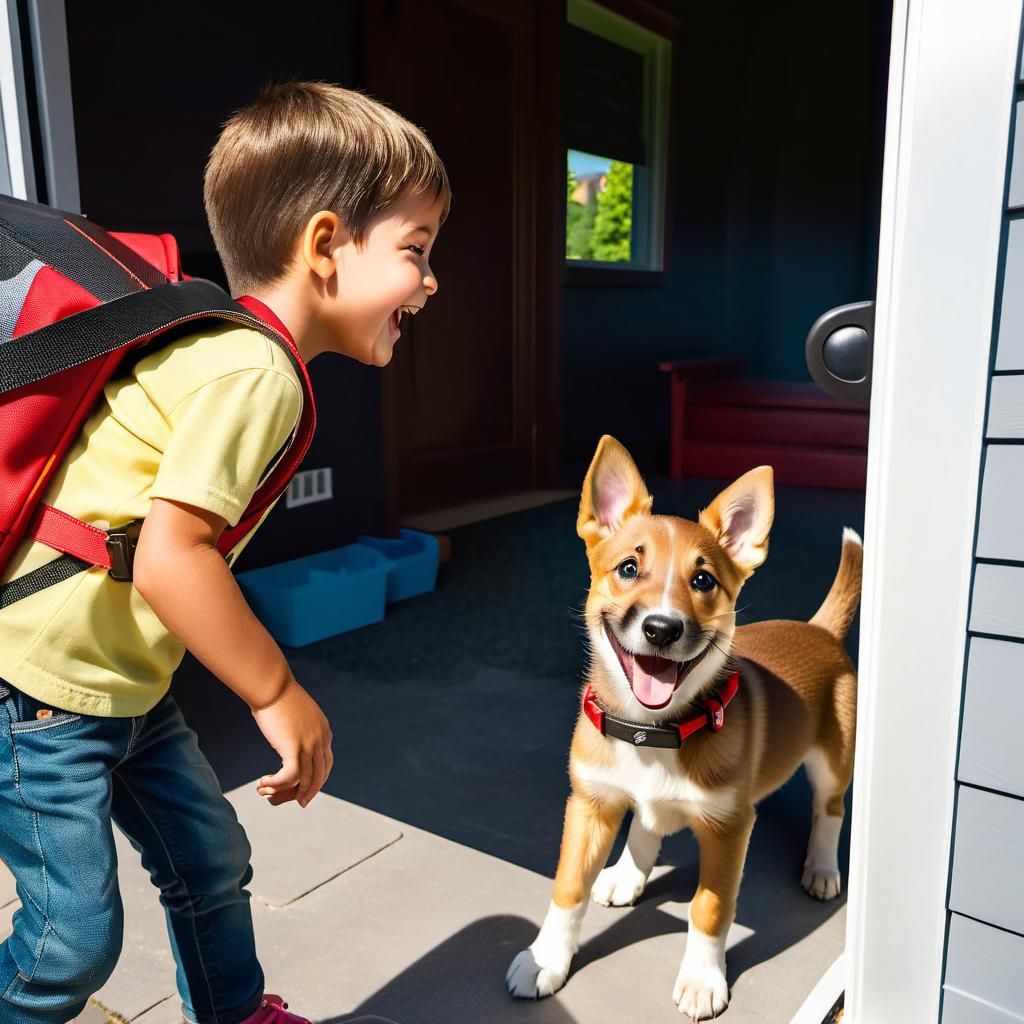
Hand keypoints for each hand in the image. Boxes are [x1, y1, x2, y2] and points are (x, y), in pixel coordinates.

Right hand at [252, 679, 332, 807]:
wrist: (272, 686)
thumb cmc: (278, 698)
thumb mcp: (295, 716)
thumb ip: (297, 730)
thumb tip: (288, 741)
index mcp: (324, 733)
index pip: (325, 765)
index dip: (315, 781)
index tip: (302, 791)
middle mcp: (322, 740)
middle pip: (318, 777)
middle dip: (306, 793)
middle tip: (295, 804)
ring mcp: (310, 745)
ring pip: (303, 781)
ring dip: (283, 792)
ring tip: (265, 793)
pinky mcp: (295, 748)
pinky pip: (289, 778)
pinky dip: (275, 785)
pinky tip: (261, 784)